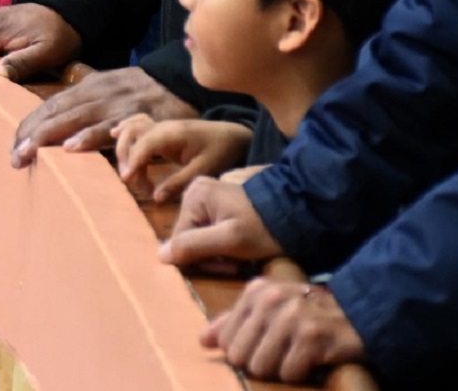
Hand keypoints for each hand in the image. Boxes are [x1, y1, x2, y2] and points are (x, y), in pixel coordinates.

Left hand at [10, 66, 193, 167]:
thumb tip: (57, 114)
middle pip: (56, 112)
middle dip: (31, 134)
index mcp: (86, 87)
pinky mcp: (133, 117)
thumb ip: (83, 100)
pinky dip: (88, 137)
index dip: (29, 124)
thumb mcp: (107, 87)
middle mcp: (95, 93)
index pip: (50, 106)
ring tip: (29, 153)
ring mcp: (113, 104)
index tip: (14, 144)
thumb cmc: (141, 90)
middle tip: (14, 157)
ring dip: (49, 137)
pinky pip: (109, 128)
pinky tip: (71, 148)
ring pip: (74, 119)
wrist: (179, 81)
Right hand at [113, 115, 252, 201]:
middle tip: (134, 183)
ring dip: (124, 147)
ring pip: (131, 128)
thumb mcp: (204, 170)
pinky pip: (137, 123)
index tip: (127, 180)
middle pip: (131, 135)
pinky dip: (125, 128)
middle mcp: (162, 127)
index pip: (144, 145)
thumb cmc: (222, 151)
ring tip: (129, 171)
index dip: (133, 161)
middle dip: (126, 158)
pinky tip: (114, 134)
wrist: (235, 135)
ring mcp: (161, 125)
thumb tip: (155, 198)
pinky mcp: (162, 129)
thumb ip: (179, 183)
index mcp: (172, 134)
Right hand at [160, 176, 283, 266]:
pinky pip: (210, 232)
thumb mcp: (229, 240)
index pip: (180, 239)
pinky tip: (240, 250)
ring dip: (218, 254)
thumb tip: (160, 256)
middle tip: (236, 263)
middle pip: (189, 238)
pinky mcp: (219, 205)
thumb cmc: (264, 228)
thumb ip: (193, 246)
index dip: (200, 259)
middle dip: (211, 257)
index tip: (228, 266)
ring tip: (241, 258)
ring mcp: (207, 197)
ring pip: (200, 238)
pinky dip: (223, 245)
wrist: (298, 213)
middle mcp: (195, 192)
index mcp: (193, 195)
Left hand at [205, 279, 365, 381]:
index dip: (243, 352)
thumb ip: (234, 322)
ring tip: (295, 356)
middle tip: (281, 355)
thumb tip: (203, 341)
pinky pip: (289, 373)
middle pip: (240, 356)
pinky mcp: (312, 337)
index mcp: (255, 291)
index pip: (226, 339)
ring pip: (261, 367)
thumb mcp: (269, 307)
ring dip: (279, 370)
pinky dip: (300, 373)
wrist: (359, 313)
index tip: (264, 347)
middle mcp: (270, 300)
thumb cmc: (309, 313)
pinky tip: (311, 360)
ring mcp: (291, 318)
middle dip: (259, 363)